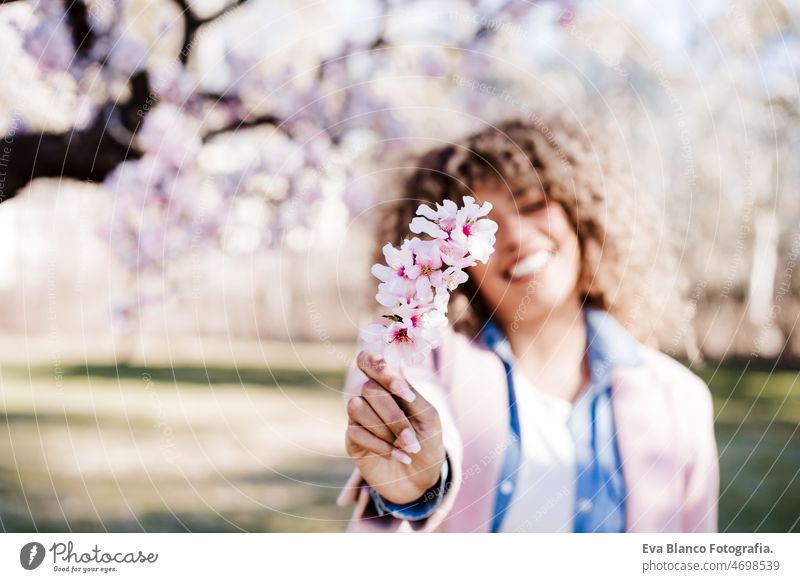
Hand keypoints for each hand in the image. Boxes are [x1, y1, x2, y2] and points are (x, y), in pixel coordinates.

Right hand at [344, 350, 445, 504]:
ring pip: (356, 406)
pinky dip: (381, 446)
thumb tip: (397, 373)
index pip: (369, 360)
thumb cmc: (427, 442)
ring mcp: (359, 417)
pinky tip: (398, 455)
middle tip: (412, 438)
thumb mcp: (428, 417)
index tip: (402, 390)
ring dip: (385, 430)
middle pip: (368, 388)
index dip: (379, 368)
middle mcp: (371, 397)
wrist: (421, 478)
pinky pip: (356, 432)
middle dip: (393, 416)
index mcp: (390, 385)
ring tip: (406, 447)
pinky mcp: (352, 439)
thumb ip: (412, 394)